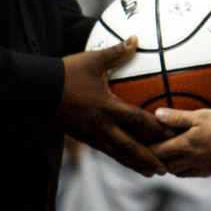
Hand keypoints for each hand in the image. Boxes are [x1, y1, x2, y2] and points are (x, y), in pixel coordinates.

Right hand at [57, 37, 169, 176]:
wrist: (37, 89)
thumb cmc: (67, 72)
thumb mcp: (93, 60)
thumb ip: (117, 52)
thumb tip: (136, 38)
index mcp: (107, 106)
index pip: (138, 120)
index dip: (157, 129)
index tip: (174, 134)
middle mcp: (101, 125)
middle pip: (130, 148)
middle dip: (149, 159)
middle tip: (167, 169)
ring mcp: (91, 134)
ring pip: (118, 154)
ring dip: (136, 164)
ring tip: (151, 173)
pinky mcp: (83, 137)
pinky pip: (105, 151)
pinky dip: (119, 158)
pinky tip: (127, 161)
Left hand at [150, 107, 210, 177]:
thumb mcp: (202, 116)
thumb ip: (178, 117)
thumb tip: (157, 114)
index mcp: (184, 145)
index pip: (158, 151)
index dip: (148, 149)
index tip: (141, 146)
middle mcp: (190, 159)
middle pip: (166, 165)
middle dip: (157, 161)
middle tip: (152, 154)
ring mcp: (201, 167)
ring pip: (179, 171)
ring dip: (171, 167)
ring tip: (168, 159)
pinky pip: (194, 174)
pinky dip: (187, 171)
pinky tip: (190, 165)